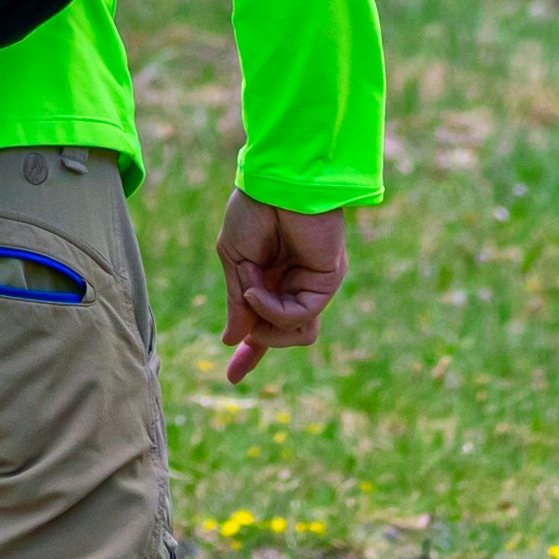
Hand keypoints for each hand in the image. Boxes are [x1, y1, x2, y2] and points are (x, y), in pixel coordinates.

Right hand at [215, 198, 352, 379]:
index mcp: (273, 277)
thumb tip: (232, 338)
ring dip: (266, 326)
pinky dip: (273, 310)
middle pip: (286, 334)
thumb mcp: (235, 260)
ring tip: (250, 296)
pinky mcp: (327, 281)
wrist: (278, 182)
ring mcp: (313, 285)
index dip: (250, 350)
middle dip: (259, 344)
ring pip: (297, 333)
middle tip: (240, 334)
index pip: (265, 322)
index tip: (232, 377)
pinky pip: (300, 316)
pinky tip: (257, 289)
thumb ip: (238, 301)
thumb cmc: (253, 211)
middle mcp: (296, 284)